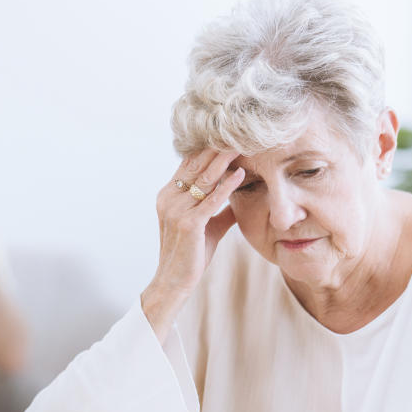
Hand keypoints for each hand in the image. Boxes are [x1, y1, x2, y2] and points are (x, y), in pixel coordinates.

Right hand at [141, 149, 244, 339]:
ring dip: (224, 160)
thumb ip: (219, 209)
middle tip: (239, 130)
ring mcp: (176, 210)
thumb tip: (238, 196)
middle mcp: (169, 198)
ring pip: (204, 179)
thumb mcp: (207, 226)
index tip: (230, 135)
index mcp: (169, 195)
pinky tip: (240, 173)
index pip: (190, 164)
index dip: (209, 149)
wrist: (175, 282)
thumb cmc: (191, 255)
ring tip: (242, 143)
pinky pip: (210, 200)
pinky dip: (226, 185)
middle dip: (218, 148)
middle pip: (196, 165)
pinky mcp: (188, 224)